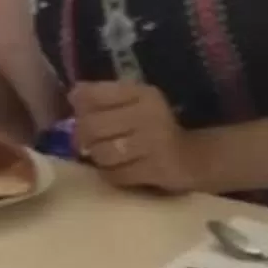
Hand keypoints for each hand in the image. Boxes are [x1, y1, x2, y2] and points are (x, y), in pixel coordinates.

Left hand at [69, 80, 202, 191]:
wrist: (194, 157)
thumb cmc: (154, 128)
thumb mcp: (133, 104)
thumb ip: (101, 97)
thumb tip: (72, 95)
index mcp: (142, 93)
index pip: (91, 94)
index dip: (79, 108)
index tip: (82, 115)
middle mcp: (150, 113)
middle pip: (91, 126)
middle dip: (82, 137)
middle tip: (88, 142)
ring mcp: (155, 142)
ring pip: (101, 153)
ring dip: (98, 158)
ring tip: (107, 156)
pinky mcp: (157, 169)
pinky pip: (116, 175)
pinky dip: (112, 174)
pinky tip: (120, 169)